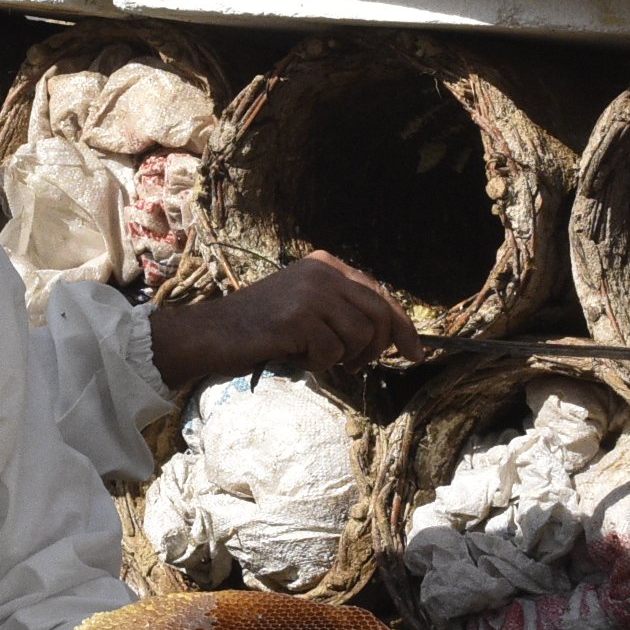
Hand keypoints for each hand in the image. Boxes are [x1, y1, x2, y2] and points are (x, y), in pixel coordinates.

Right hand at [148, 251, 424, 385]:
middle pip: (379, 316)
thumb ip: (344, 310)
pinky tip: (294, 356)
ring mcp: (310, 293)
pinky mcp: (298, 317)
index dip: (403, 327)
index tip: (416, 353)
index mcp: (327, 265)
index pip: (380, 295)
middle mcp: (322, 272)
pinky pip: (333, 353)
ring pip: (360, 337)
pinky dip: (318, 364)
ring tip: (313, 355)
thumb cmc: (261, 328)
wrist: (213, 333)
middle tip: (355, 365)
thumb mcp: (308, 307)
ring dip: (341, 358)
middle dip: (376, 348)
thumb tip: (392, 334)